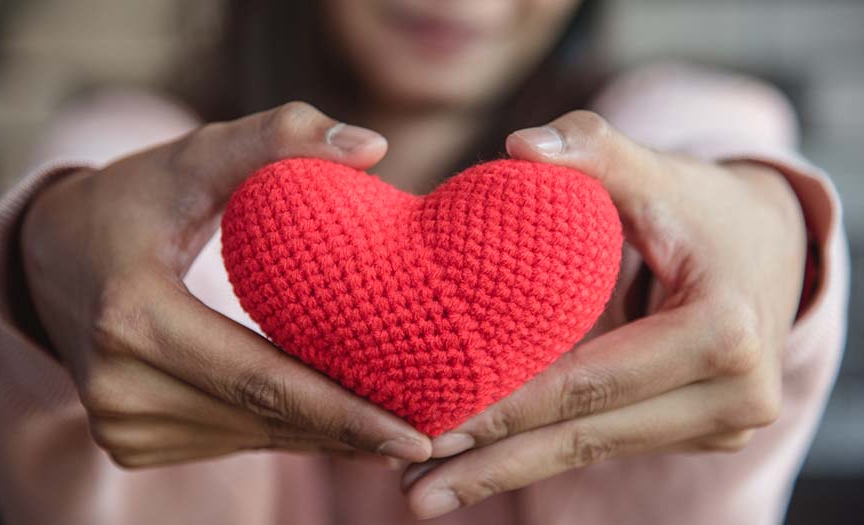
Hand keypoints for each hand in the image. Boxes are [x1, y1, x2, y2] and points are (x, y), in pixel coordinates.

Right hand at [21, 101, 430, 467]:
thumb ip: (278, 136)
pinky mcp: (128, 441)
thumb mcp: (196, 157)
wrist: (51, 259)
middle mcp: (118, 385)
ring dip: (323, 442)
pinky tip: (333, 427)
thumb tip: (374, 146)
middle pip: (261, 421)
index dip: (342, 413)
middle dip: (349, 436)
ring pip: (249, 440)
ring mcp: (119, 422)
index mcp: (131, 316)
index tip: (414, 434)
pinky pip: (227, 442)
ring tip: (395, 437)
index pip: (259, 379)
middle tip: (428, 439)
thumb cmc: (135, 201)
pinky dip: (283, 435)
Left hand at [401, 111, 805, 518]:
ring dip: (508, 472)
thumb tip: (519, 146)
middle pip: (588, 437)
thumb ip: (592, 150)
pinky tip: (481, 465)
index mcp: (722, 332)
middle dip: (493, 465)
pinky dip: (544, 453)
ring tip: (425, 489)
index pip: (591, 382)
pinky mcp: (703, 431)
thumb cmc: (703, 206)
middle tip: (411, 490)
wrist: (770, 247)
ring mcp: (722, 423)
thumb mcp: (657, 171)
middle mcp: (736, 394)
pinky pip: (609, 443)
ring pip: (595, 453)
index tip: (430, 428)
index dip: (507, 408)